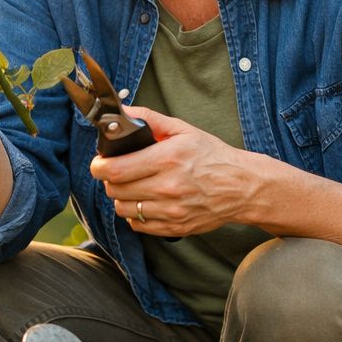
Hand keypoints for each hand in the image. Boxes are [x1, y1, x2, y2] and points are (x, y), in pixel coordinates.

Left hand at [89, 106, 256, 235]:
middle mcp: (168, 187)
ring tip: (132, 187)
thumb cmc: (212, 156)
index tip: (100, 163)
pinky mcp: (175, 228)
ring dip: (121, 197)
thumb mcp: (184, 130)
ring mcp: (171, 211)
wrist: (242, 186)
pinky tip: (146, 201)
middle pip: (115, 190)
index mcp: (168, 159)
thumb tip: (123, 112)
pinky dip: (136, 214)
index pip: (116, 169)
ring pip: (123, 209)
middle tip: (117, 172)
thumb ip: (150, 119)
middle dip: (109, 180)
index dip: (99, 166)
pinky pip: (138, 225)